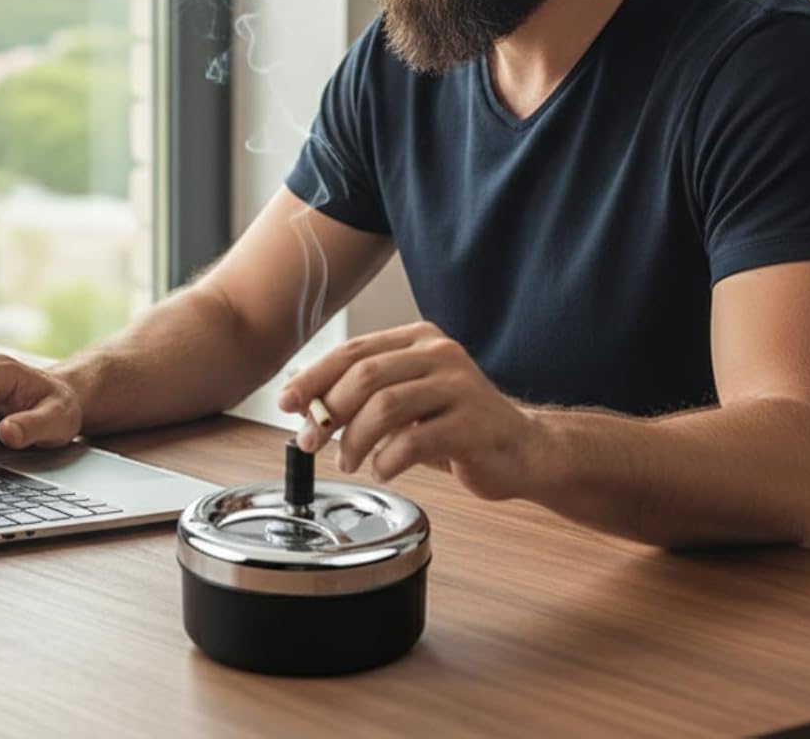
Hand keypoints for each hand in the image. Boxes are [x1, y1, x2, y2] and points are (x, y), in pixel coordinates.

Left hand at [276, 322, 543, 500]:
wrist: (522, 449)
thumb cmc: (457, 426)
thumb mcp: (405, 401)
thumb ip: (361, 394)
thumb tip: (303, 398)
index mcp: (417, 339)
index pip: (352, 351)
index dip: (314, 377)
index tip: (287, 402)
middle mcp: (439, 353)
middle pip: (364, 375)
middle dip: (327, 411)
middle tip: (310, 441)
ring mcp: (460, 386)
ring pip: (386, 405)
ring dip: (354, 439)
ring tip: (347, 461)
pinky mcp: (474, 423)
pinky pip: (415, 440)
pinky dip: (388, 459)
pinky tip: (383, 470)